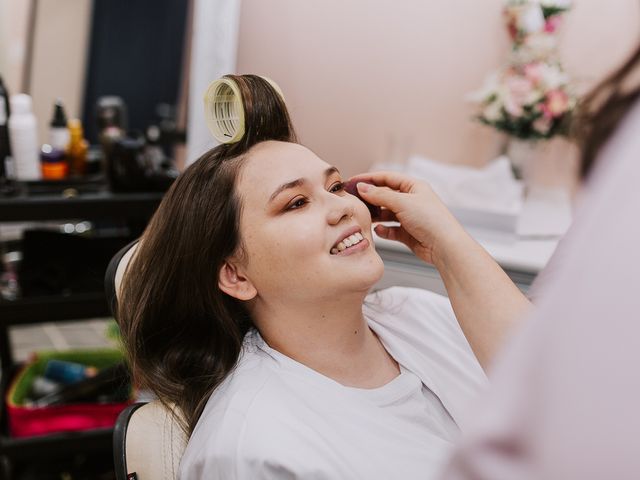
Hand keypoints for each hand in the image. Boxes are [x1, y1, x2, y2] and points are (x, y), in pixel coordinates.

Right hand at [348, 171, 465, 264]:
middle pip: (385, 196)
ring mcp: (410, 217)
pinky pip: (391, 229)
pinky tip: (379, 231)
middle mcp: (412, 201)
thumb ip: (379, 195)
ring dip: (376, 215)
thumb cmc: (431, 220)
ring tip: (364, 217)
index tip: (353, 181)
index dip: (369, 178)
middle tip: (354, 201)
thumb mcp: (402, 202)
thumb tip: (361, 187)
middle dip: (370, 199)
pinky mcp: (408, 233)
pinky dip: (384, 230)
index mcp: (414, 187)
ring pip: (386, 213)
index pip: (387, 178)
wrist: (445, 246)